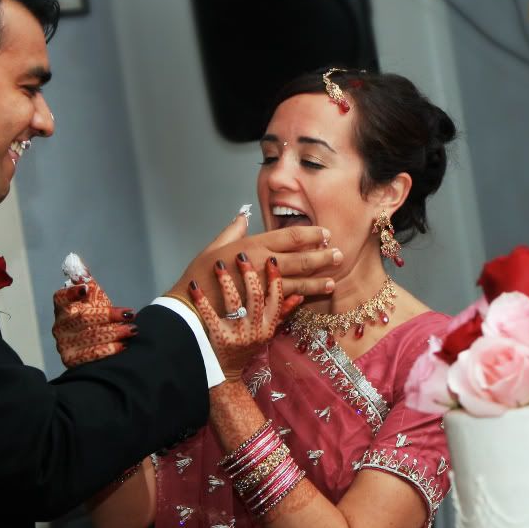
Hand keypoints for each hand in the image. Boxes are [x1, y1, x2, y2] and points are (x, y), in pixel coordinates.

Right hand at [52, 279, 137, 367]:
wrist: (100, 345)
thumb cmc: (95, 318)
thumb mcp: (93, 298)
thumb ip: (84, 279)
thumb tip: (75, 260)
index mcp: (62, 307)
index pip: (61, 298)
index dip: (72, 293)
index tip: (86, 289)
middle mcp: (60, 326)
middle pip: (82, 318)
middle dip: (108, 316)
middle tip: (129, 315)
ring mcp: (64, 344)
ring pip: (89, 336)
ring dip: (113, 333)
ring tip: (132, 330)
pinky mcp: (72, 360)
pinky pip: (91, 355)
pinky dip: (109, 350)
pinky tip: (123, 345)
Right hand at [168, 212, 340, 314]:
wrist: (190, 311)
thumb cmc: (199, 278)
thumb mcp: (212, 248)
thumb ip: (232, 231)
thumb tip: (243, 216)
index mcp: (253, 246)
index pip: (290, 236)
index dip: (311, 234)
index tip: (325, 233)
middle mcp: (262, 265)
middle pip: (300, 259)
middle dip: (322, 256)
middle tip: (339, 254)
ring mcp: (264, 288)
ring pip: (298, 282)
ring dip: (317, 280)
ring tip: (332, 279)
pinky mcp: (263, 308)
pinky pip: (288, 302)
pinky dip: (302, 299)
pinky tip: (313, 297)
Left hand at [189, 253, 302, 378]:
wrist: (227, 373)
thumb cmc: (248, 347)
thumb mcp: (268, 332)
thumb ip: (282, 312)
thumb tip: (300, 294)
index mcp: (268, 325)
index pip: (277, 298)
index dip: (275, 278)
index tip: (271, 258)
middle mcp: (255, 329)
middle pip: (255, 296)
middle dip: (249, 273)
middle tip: (241, 255)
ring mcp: (237, 334)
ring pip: (234, 303)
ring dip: (226, 281)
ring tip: (219, 264)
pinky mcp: (218, 338)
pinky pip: (210, 315)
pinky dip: (202, 300)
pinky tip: (195, 285)